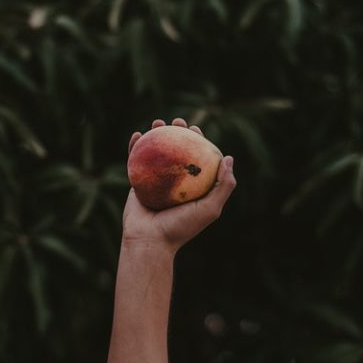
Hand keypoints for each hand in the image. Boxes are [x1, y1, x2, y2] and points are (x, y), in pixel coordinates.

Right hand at [122, 118, 236, 252]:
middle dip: (177, 132)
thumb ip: (224, 186)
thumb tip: (229, 158)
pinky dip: (135, 146)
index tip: (195, 130)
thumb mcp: (210, 208)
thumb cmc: (181, 228)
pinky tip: (137, 135)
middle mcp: (174, 183)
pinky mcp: (137, 183)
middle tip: (177, 121)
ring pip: (155, 152)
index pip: (196, 159)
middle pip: (176, 151)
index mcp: (191, 188)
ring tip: (157, 122)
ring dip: (156, 134)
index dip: (198, 141)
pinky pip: (134, 161)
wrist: (149, 241)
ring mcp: (154, 182)